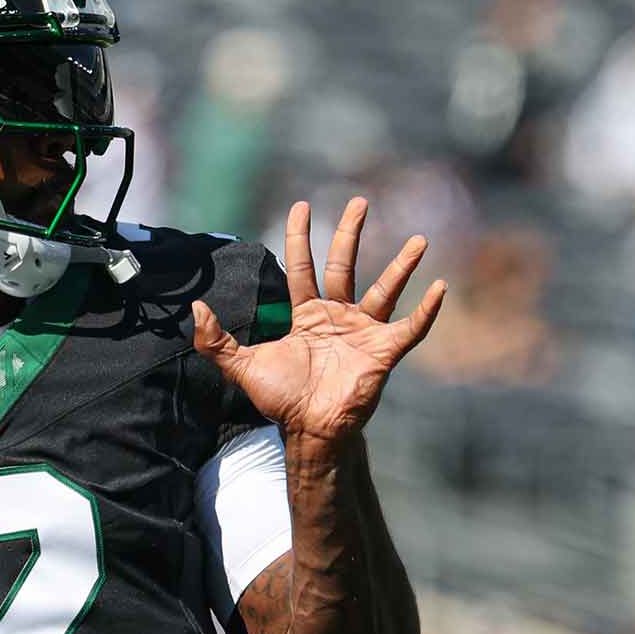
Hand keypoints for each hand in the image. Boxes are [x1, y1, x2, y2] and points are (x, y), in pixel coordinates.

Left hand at [192, 198, 446, 441]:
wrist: (309, 431)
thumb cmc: (280, 399)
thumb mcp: (241, 366)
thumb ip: (215, 340)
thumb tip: (195, 307)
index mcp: (306, 314)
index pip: (302, 266)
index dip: (299, 237)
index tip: (300, 206)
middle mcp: (337, 316)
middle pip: (343, 265)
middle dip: (349, 233)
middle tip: (358, 202)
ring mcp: (363, 332)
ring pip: (385, 289)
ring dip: (402, 265)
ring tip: (419, 239)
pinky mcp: (383, 352)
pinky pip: (410, 328)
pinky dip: (426, 310)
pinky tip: (440, 287)